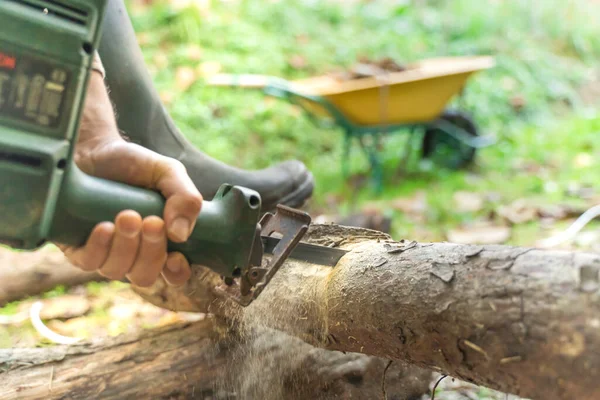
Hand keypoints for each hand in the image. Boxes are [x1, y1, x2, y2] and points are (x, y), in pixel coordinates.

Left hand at [56, 72, 201, 286]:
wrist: (93, 148)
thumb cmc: (134, 164)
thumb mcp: (169, 173)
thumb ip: (186, 198)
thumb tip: (181, 235)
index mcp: (162, 241)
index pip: (174, 273)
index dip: (177, 273)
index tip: (176, 256)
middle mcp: (134, 253)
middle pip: (145, 275)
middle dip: (151, 252)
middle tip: (151, 222)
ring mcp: (105, 253)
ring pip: (117, 271)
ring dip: (126, 247)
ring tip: (127, 215)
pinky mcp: (77, 248)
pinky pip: (89, 263)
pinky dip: (100, 247)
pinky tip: (104, 227)